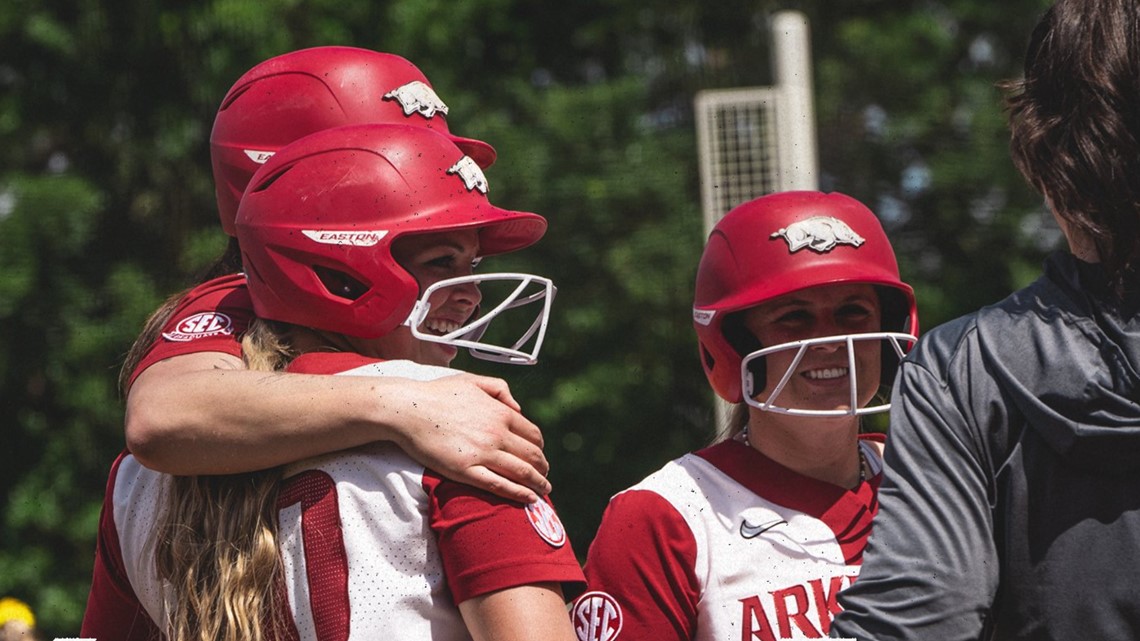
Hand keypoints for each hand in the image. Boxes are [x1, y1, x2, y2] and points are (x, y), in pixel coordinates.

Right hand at [392, 373, 550, 502]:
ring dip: (538, 484)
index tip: (540, 457)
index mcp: (500, 413)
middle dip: (542, 468)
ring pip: (521, 472)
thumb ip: (500, 389)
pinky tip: (529, 499)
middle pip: (532, 455)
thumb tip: (518, 408)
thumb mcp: (472, 380)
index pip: (533, 434)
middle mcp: (497, 433)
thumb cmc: (437, 394)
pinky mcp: (466, 471)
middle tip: (544, 477)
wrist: (407, 410)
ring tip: (543, 492)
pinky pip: (500, 486)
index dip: (540, 448)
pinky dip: (519, 494)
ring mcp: (482, 453)